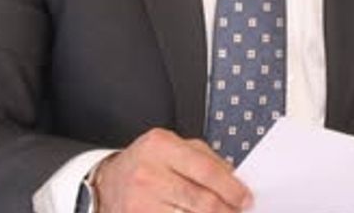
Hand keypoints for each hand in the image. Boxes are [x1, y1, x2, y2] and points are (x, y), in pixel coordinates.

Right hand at [93, 128, 252, 212]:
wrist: (108, 181)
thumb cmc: (146, 163)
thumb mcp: (173, 147)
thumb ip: (206, 159)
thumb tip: (235, 181)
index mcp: (161, 146)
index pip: (207, 170)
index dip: (232, 188)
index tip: (245, 199)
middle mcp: (149, 174)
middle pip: (202, 201)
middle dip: (227, 211)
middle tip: (237, 212)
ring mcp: (141, 202)